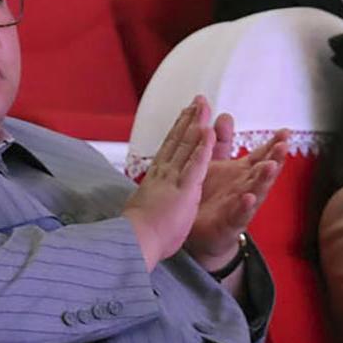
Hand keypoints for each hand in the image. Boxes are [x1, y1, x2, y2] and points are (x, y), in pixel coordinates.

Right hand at [124, 96, 212, 266]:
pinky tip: (208, 132)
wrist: (134, 242)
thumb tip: (145, 196)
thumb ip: (150, 197)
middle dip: (188, 119)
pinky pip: (195, 164)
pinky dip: (202, 147)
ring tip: (203, 106)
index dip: (177, 129)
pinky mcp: (184, 189)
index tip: (184, 114)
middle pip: (177, 140)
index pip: (169, 148)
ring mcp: (173, 179)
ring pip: (186, 146)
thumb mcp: (145, 207)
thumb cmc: (138, 233)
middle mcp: (163, 173)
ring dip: (195, 124)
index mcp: (156, 178)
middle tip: (197, 100)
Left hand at [184, 117, 287, 270]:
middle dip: (275, 159)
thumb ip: (221, 141)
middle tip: (283, 145)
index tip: (286, 132)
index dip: (273, 144)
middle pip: (264, 172)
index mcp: (242, 173)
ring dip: (264, 180)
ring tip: (271, 167)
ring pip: (256, 192)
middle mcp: (245, 188)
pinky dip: (244, 207)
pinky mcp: (230, 224)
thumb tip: (224, 116)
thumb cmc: (209, 197)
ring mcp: (240, 207)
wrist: (198, 233)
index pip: (262, 155)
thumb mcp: (214, 164)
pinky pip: (239, 215)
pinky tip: (248, 198)